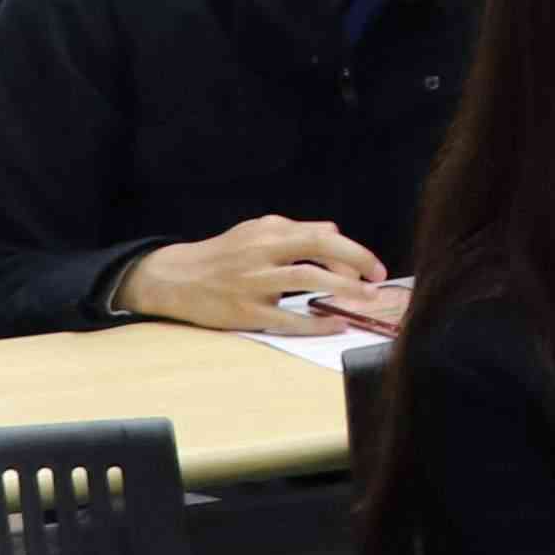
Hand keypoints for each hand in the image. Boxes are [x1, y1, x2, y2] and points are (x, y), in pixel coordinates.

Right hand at [120, 219, 392, 333]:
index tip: (372, 267)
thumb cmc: (222, 256)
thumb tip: (333, 232)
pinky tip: (335, 324)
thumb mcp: (255, 233)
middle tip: (379, 278)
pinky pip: (288, 318)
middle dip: (356, 261)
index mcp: (268, 231)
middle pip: (319, 248)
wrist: (175, 278)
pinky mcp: (246, 311)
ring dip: (343, 288)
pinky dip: (316, 322)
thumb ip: (295, 231)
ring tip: (365, 298)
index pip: (320, 235)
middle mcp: (262, 252)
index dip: (352, 251)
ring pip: (307, 279)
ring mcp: (254, 282)